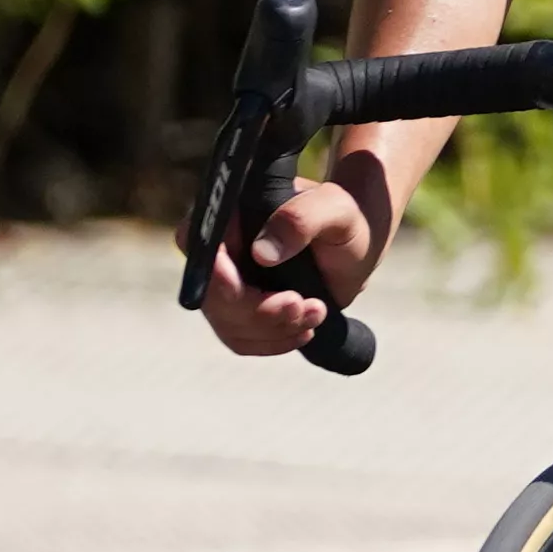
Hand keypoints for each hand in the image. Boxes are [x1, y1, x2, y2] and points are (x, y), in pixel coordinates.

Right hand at [194, 160, 383, 359]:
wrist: (356, 245)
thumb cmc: (344, 217)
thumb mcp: (334, 209)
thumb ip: (301, 220)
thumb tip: (262, 253)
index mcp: (232, 213)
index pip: (196, 241)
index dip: (211, 271)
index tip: (239, 287)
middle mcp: (221, 249)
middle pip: (212, 293)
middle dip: (255, 309)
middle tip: (300, 304)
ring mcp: (229, 283)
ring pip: (227, 322)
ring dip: (271, 328)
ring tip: (316, 312)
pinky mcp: (243, 310)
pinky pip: (242, 338)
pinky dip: (273, 341)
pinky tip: (305, 330)